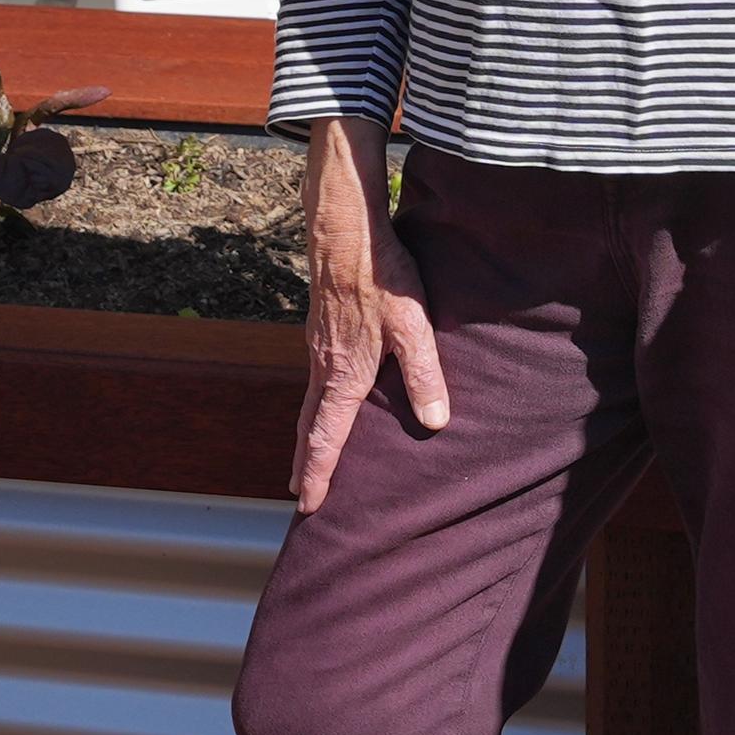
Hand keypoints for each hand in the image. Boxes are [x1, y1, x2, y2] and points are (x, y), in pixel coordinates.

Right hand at [291, 117, 447, 513]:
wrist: (345, 229)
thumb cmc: (381, 277)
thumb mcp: (413, 326)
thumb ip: (425, 375)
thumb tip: (435, 422)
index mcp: (342, 374)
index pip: (325, 436)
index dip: (318, 473)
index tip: (307, 505)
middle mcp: (322, 365)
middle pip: (308, 425)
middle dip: (306, 461)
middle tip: (299, 492)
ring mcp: (318, 345)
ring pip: (310, 400)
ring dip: (310, 432)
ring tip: (312, 453)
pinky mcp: (323, 327)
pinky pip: (316, 376)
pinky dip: (317, 402)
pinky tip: (330, 396)